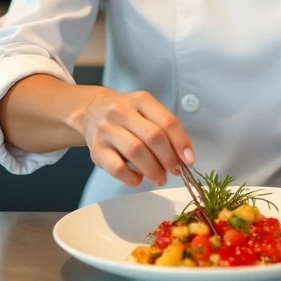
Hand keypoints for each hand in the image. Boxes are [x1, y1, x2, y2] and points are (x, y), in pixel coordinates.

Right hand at [78, 89, 194, 188]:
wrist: (91, 111)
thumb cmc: (126, 114)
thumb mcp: (145, 110)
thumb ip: (164, 128)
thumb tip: (184, 157)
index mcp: (140, 100)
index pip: (167, 121)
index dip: (181, 142)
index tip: (189, 159)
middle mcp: (121, 112)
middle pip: (153, 137)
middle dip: (169, 158)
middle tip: (175, 171)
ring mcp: (107, 130)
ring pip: (136, 152)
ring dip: (154, 170)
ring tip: (161, 178)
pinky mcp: (96, 150)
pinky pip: (117, 168)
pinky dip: (132, 178)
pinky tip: (138, 179)